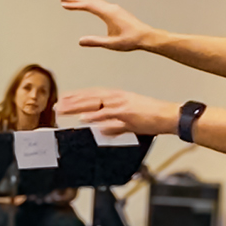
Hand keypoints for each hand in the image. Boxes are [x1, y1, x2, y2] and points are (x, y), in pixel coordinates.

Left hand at [55, 89, 178, 136]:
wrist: (168, 115)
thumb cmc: (152, 117)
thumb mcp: (130, 120)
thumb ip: (115, 126)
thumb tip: (103, 132)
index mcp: (117, 96)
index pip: (92, 94)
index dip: (77, 96)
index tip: (64, 98)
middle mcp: (117, 97)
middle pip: (89, 98)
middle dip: (71, 101)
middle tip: (57, 106)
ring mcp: (121, 105)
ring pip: (94, 104)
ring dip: (77, 107)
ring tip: (62, 110)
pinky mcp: (126, 114)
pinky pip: (107, 115)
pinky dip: (94, 117)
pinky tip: (83, 119)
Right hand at [61, 0, 156, 51]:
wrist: (147, 36)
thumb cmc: (131, 41)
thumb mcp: (112, 44)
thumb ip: (96, 41)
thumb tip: (80, 41)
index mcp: (109, 13)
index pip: (89, 6)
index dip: (76, 5)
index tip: (64, 5)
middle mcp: (111, 8)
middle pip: (91, 1)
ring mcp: (114, 9)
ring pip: (95, 2)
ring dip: (82, 0)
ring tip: (70, 1)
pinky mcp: (116, 11)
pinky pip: (100, 4)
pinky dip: (90, 3)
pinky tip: (86, 5)